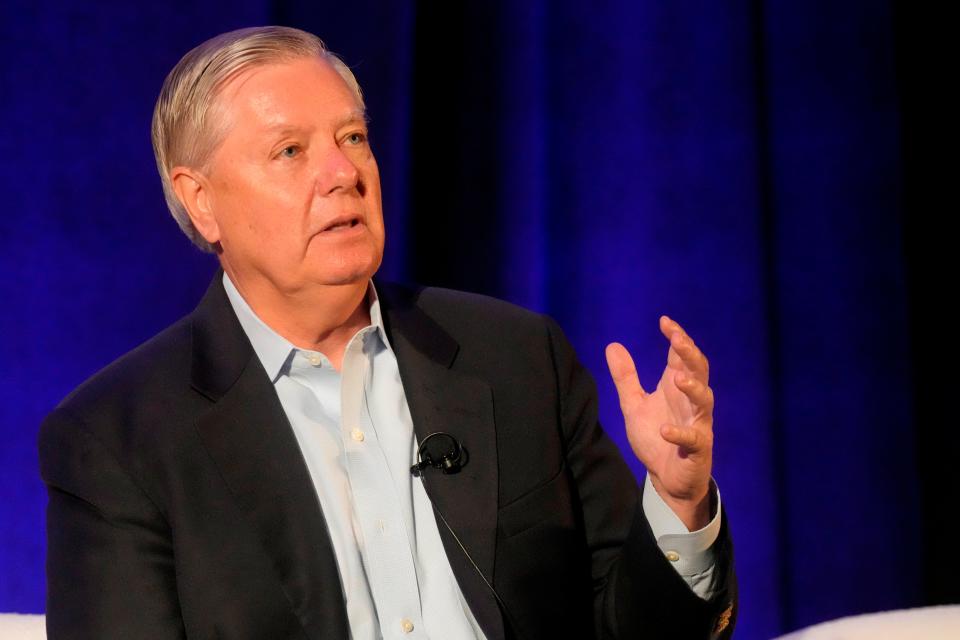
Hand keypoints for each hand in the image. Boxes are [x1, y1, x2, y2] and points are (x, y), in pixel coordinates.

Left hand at [605, 316, 713, 529]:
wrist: (666, 477)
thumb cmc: (656, 437)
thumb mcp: (634, 404)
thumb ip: (626, 377)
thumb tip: (613, 345)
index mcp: (676, 388)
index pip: (682, 356)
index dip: (677, 338)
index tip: (665, 322)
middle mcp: (690, 402)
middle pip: (699, 371)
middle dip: (690, 354)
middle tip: (677, 339)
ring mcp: (697, 424)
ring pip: (704, 401)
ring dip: (694, 388)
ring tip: (678, 377)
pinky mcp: (698, 449)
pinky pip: (694, 439)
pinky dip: (680, 434)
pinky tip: (665, 429)